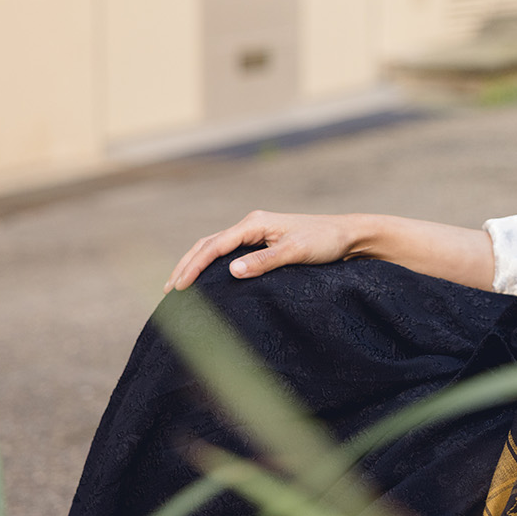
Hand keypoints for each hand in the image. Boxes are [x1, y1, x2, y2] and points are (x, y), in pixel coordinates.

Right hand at [164, 210, 367, 292]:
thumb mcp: (296, 252)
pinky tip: (206, 280)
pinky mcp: (262, 243)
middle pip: (208, 244)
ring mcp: (256, 233)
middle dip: (186, 265)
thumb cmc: (325, 242)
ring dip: (195, 264)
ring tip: (178, 286)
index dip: (194, 266)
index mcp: (255, 223)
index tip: (179, 287)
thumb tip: (231, 270)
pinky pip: (228, 253)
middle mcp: (252, 225)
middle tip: (168, 292)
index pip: (215, 245)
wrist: (348, 236)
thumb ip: (265, 261)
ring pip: (215, 248)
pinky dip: (210, 265)